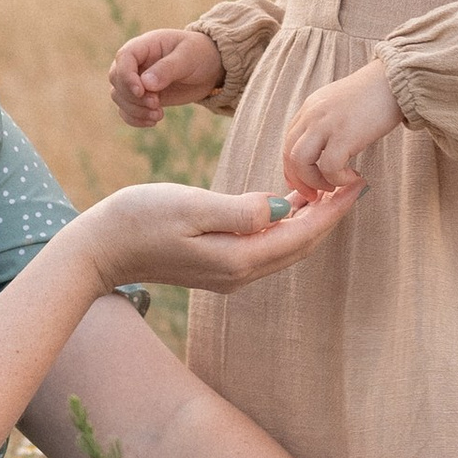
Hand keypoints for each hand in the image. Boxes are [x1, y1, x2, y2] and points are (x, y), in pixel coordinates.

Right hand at [68, 178, 360, 299]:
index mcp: (238, 259)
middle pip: (301, 245)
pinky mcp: (218, 266)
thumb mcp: (190, 206)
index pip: (301, 234)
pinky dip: (285, 226)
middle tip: (355, 183)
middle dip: (330, 216)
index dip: (333, 209)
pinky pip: (266, 247)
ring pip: (285, 248)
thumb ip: (239, 210)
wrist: (99, 249)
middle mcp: (240, 273)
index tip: (358, 184)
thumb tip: (280, 207)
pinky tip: (289, 202)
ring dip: (310, 221)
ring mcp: (229, 274)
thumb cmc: (138, 219)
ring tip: (331, 189)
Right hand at [108, 27, 224, 127]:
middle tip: (156, 104)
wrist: (210, 68)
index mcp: (145, 46)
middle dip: (133, 97)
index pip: (124, 58)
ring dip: (135, 110)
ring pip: (119, 96)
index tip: (141, 91)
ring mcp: (137, 80)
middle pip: (116, 79)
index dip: (127, 76)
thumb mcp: (188, 56)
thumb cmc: (199, 54)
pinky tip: (153, 121)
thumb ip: (167, 68)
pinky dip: (135, 119)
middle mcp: (136, 63)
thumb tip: (145, 83)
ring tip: (159, 115)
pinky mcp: (142, 98)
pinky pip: (126, 110)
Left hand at [282, 60, 401, 196]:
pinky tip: (353, 176)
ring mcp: (326, 124)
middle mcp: (312, 115)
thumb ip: (326, 122)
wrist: (394, 81)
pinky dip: (338, 179)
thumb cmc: (375, 95)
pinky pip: (329, 167)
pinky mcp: (344, 135)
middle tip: (316, 194)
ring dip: (316, 181)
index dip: (293, 169)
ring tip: (335, 184)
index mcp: (309, 108)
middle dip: (299, 181)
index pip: (288, 143)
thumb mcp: (339, 104)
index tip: (304, 184)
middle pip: (289, 154)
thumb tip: (324, 147)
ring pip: (301, 162)